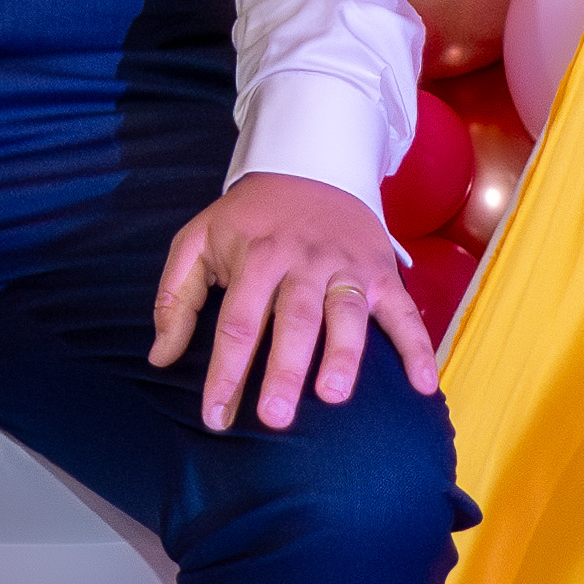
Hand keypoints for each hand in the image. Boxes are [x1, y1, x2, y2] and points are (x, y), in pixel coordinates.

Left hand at [148, 171, 438, 432]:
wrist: (310, 164)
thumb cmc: (248, 219)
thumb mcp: (198, 240)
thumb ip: (174, 297)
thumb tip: (160, 357)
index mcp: (256, 256)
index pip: (237, 321)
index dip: (225, 371)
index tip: (215, 416)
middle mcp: (303, 262)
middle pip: (293, 320)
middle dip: (283, 370)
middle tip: (273, 419)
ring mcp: (346, 267)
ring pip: (345, 314)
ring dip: (342, 356)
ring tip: (332, 396)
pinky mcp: (381, 273)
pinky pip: (403, 311)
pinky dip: (416, 346)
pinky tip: (423, 385)